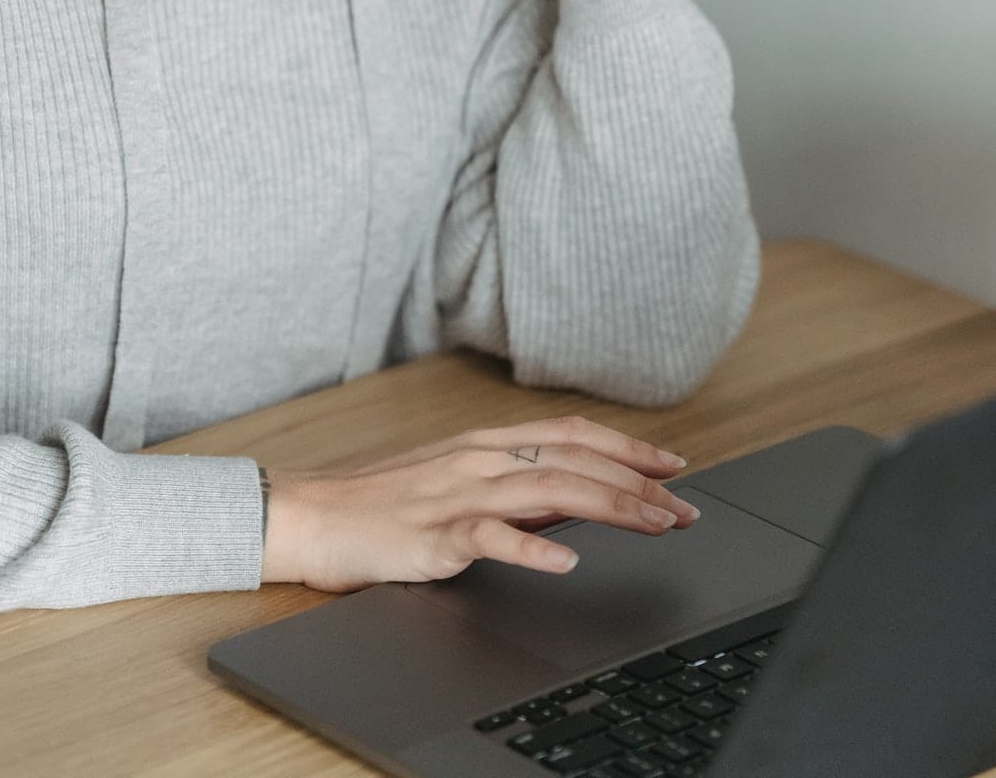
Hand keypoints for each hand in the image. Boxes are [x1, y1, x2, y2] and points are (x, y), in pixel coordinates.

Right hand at [259, 413, 699, 591]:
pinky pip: (490, 537)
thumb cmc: (380, 501)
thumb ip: (513, 486)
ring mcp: (456, 493)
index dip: (628, 447)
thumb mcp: (455, 482)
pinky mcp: (432, 533)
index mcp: (485, 443)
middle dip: (639, 482)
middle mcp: (478, 459)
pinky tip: (565, 560)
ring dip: (610, 506)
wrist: (309, 513)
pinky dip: (532, 547)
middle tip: (687, 507)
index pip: (573, 434)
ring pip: (548, 489)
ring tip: (655, 524)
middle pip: (574, 460)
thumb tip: (574, 495)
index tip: (674, 465)